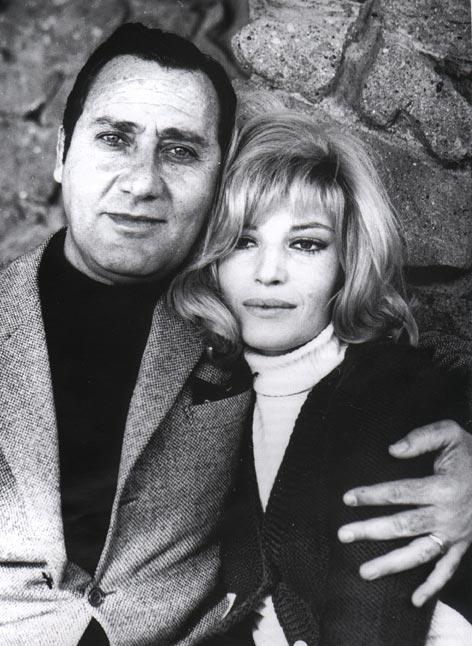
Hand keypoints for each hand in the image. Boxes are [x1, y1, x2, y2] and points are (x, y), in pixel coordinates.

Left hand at [337, 420, 471, 605]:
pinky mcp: (462, 545)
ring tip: (364, 571)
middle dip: (370, 531)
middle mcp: (448, 515)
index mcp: (443, 488)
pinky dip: (433, 586)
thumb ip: (422, 438)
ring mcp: (455, 534)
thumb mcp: (450, 434)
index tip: (348, 498)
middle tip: (343, 535)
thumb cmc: (470, 453)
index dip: (372, 495)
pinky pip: (447, 570)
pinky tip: (415, 600)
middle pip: (402, 526)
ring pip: (419, 554)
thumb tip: (393, 450)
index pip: (399, 493)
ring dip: (391, 564)